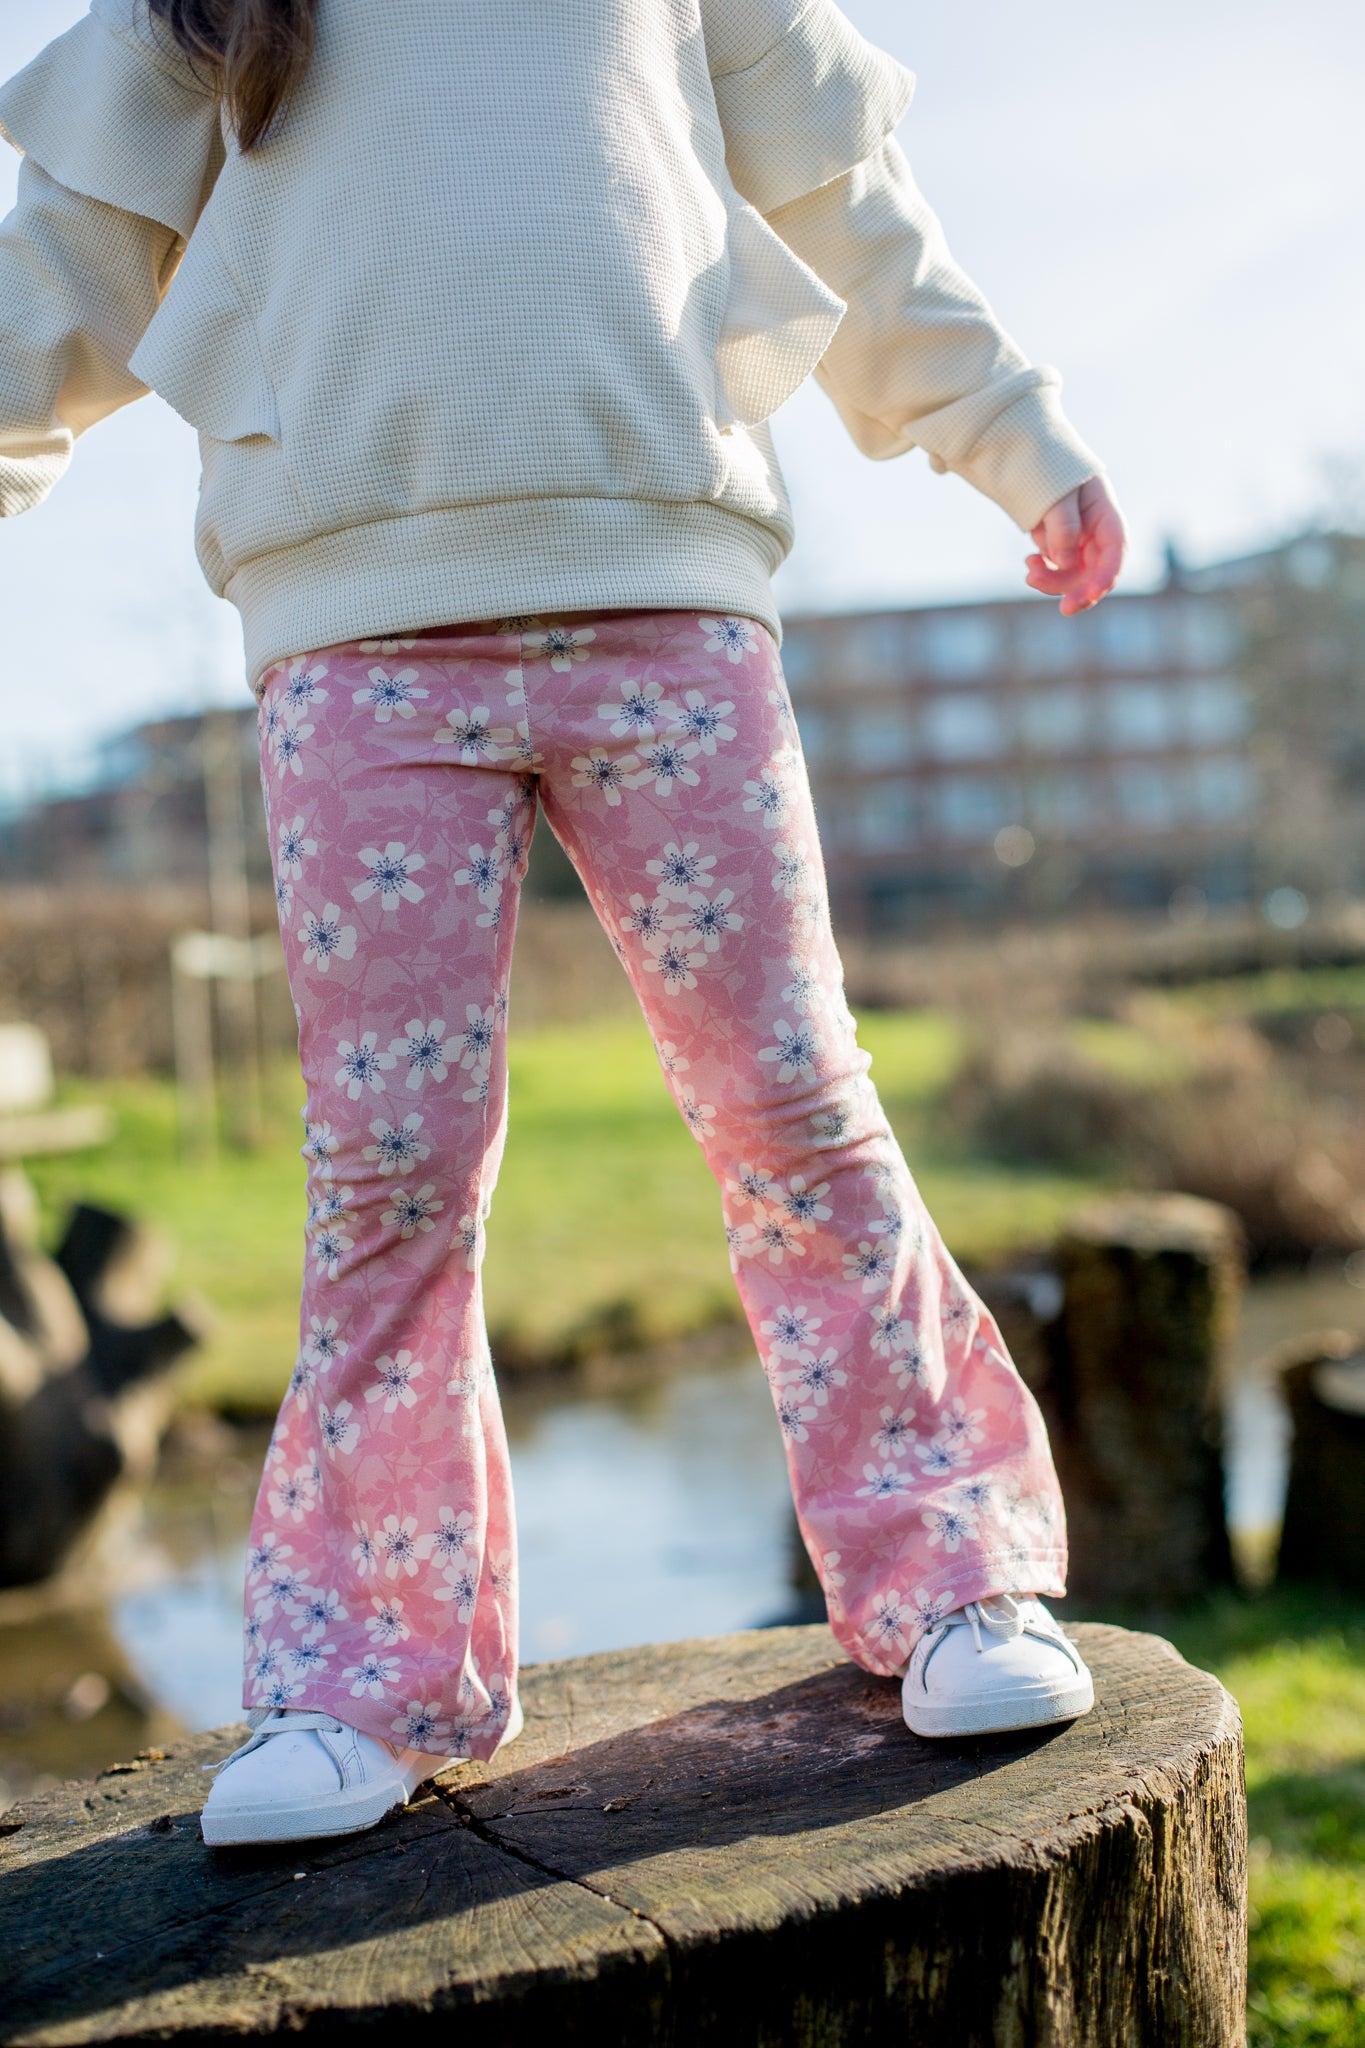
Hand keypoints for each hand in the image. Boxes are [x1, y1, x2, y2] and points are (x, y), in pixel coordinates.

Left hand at [1025, 475, 1126, 614]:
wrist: (1027, 459)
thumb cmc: (1046, 470)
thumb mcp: (1056, 493)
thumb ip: (1063, 526)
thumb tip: (1064, 561)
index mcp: (1104, 513)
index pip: (1115, 549)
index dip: (1107, 574)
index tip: (1094, 594)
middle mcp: (1095, 531)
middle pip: (1095, 570)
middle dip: (1080, 590)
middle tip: (1065, 609)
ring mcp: (1078, 541)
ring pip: (1073, 575)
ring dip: (1054, 581)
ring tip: (1029, 570)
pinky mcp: (1060, 547)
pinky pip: (1057, 570)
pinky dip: (1044, 572)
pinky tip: (1030, 562)